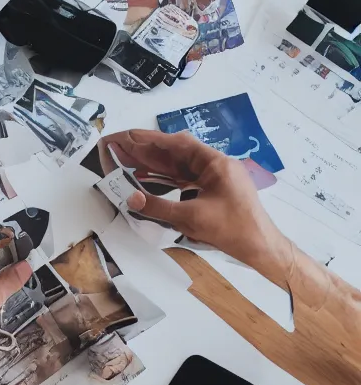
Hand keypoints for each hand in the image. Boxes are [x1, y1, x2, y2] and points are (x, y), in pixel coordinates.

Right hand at [101, 129, 292, 280]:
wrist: (262, 248)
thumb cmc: (233, 230)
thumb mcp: (192, 218)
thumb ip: (159, 207)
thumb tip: (132, 198)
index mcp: (217, 164)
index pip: (180, 144)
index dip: (151, 139)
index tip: (129, 136)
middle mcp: (216, 166)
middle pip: (177, 153)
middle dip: (148, 151)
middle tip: (121, 148)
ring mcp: (216, 179)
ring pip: (180, 167)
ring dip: (154, 164)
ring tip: (127, 161)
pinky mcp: (214, 191)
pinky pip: (185, 180)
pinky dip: (166, 179)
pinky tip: (148, 179)